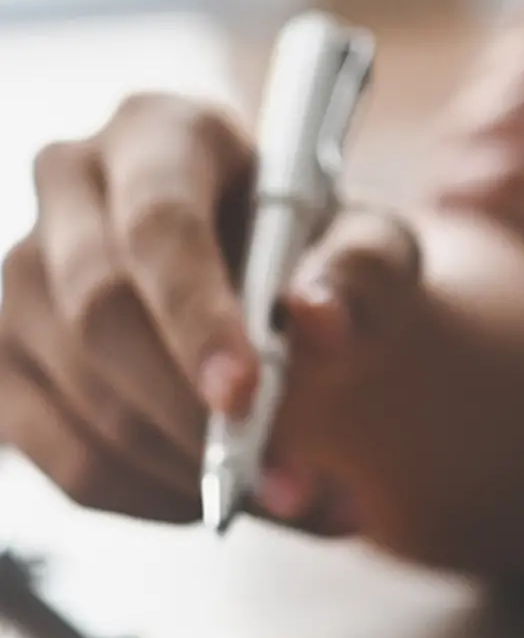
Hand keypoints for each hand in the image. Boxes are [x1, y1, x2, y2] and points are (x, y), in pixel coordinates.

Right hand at [0, 93, 422, 530]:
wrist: (287, 311)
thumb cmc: (325, 265)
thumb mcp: (374, 255)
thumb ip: (363, 279)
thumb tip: (319, 319)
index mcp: (162, 134)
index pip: (157, 222)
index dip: (195, 315)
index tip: (246, 397)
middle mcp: (71, 187)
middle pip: (101, 317)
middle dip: (197, 419)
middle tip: (289, 484)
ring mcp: (23, 278)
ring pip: (84, 401)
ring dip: (193, 475)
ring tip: (293, 499)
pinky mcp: (12, 366)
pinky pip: (70, 463)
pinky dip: (156, 502)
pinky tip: (225, 501)